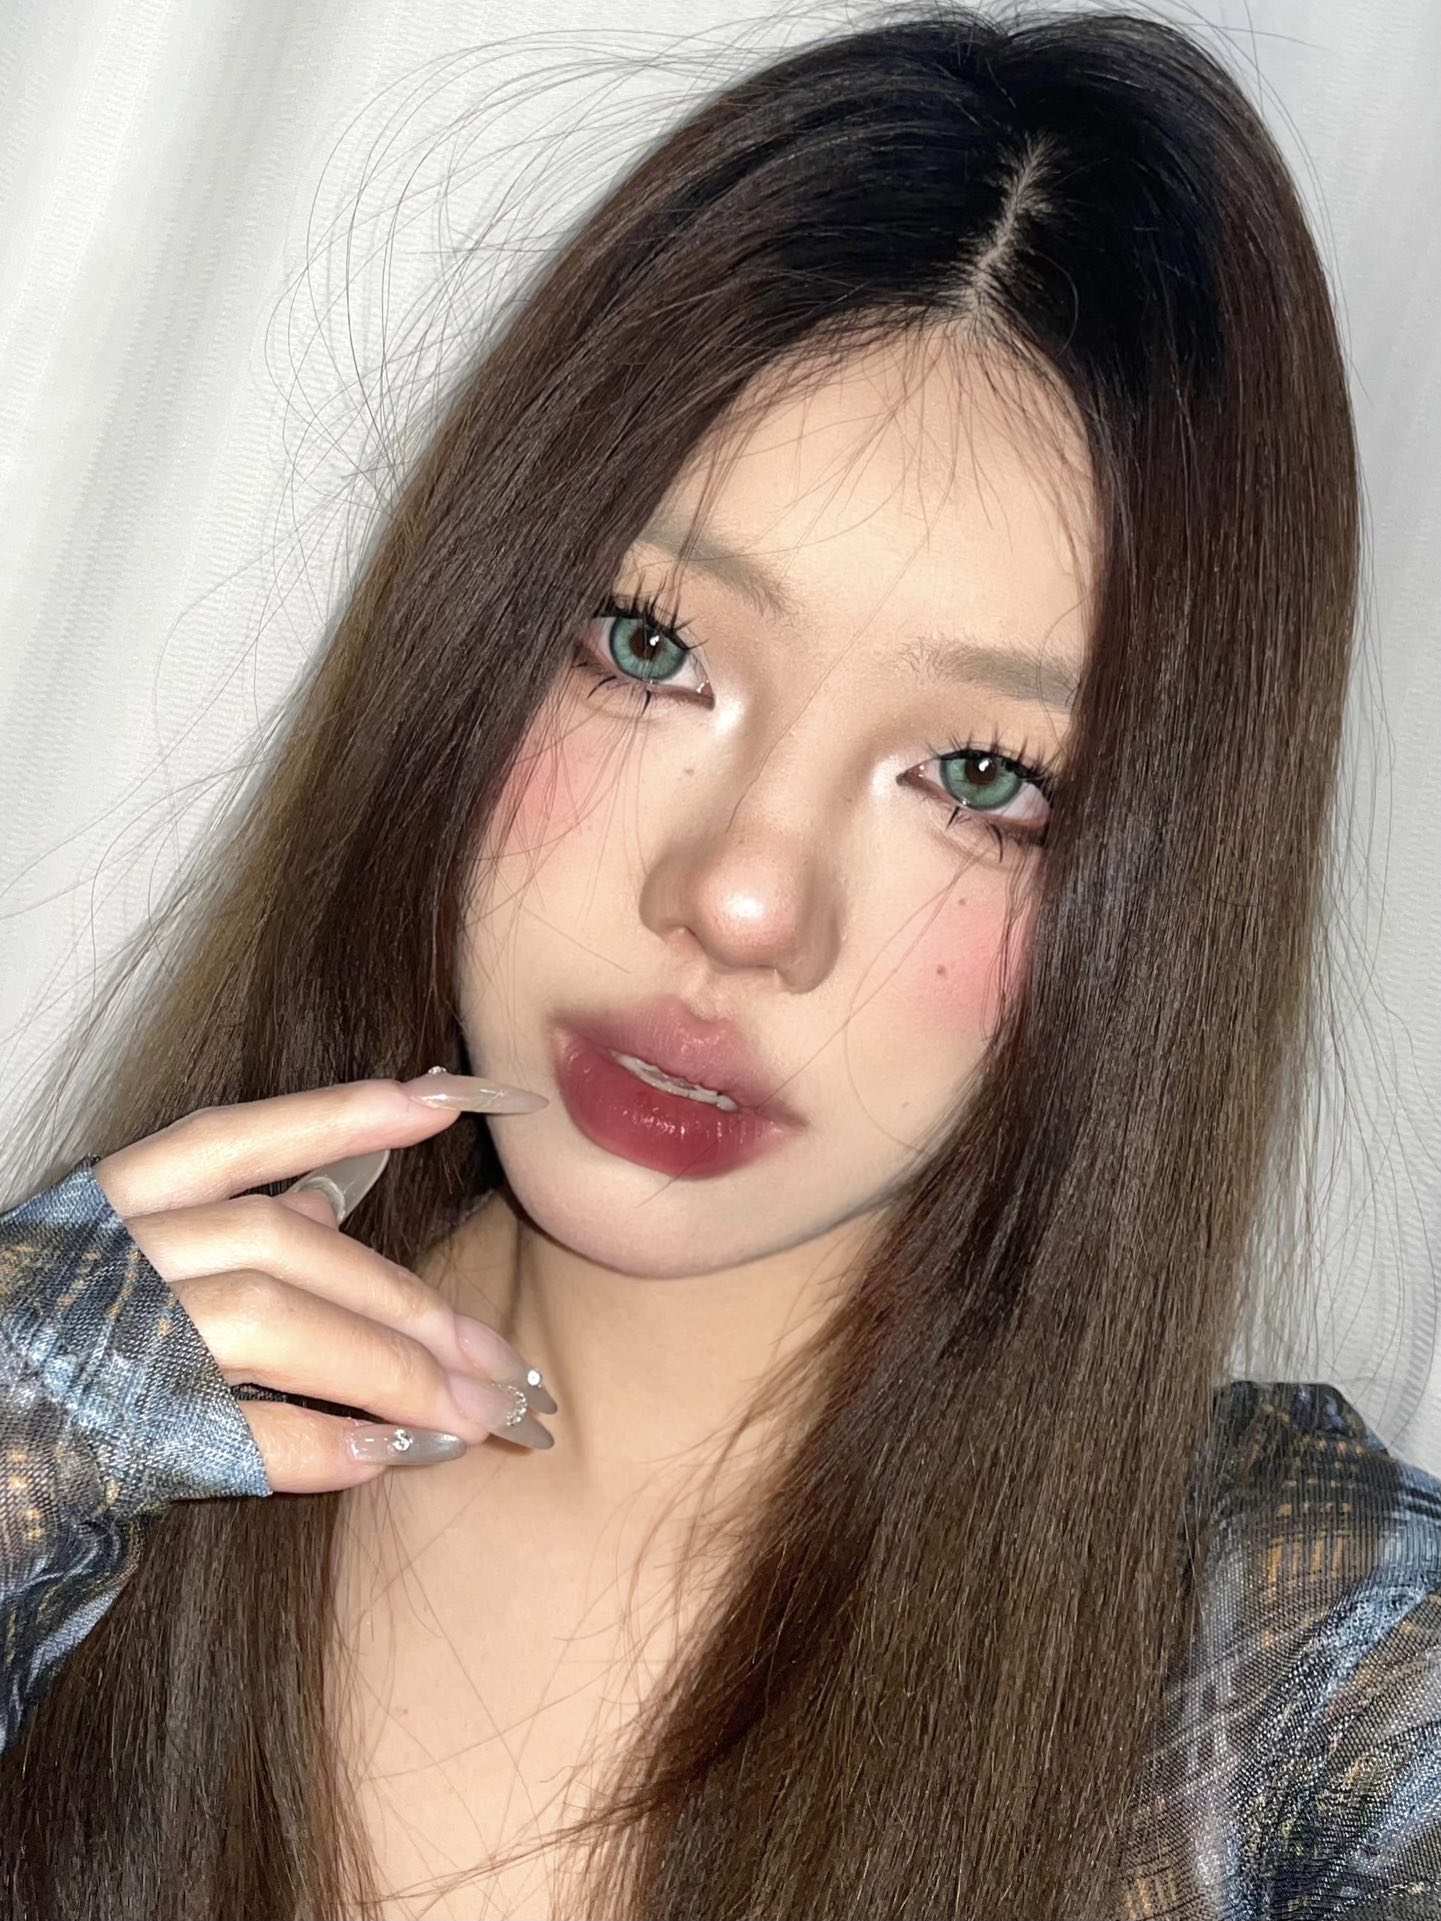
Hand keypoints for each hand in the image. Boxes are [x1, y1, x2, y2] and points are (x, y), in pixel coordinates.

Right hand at [91, 1071, 556, 1491]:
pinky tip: (384, 1460)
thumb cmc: (43, 1371)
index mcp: (101, 1211)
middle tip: (502, 1363)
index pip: (228, 1138)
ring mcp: (95, 1345)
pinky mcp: (99, 1440)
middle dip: (404, 1299)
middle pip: (280, 1240)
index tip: (443, 1097)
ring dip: (387, 1370)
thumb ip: (214, 1234)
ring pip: (270, 1322)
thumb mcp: (114, 1276)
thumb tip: (325, 1199)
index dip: (335, 1113)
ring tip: (471, 1415)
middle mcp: (98, 1261)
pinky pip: (231, 1434)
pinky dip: (318, 1446)